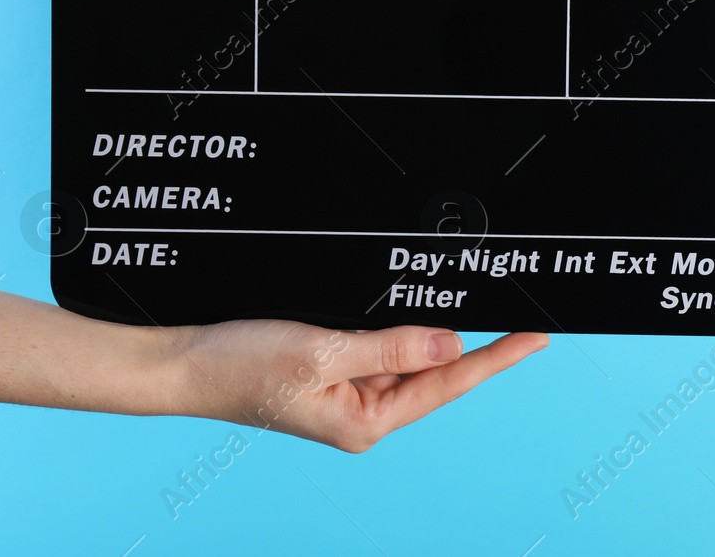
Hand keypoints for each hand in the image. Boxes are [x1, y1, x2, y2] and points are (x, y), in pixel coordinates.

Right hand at [0, 253, 546, 451]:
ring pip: (409, 352)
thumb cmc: (236, 363)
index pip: (451, 382)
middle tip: (523, 303)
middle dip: (475, 336)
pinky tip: (418, 302)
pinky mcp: (326, 366)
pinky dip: (401, 322)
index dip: (500, 355)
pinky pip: (378, 342)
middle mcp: (362, 410)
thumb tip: (455, 347)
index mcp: (366, 419)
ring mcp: (345, 389)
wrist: (173, 359)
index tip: (541, 333)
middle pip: (436, 369)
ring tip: (482, 296)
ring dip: (437, 327)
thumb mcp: (323, 351)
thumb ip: (392, 347)